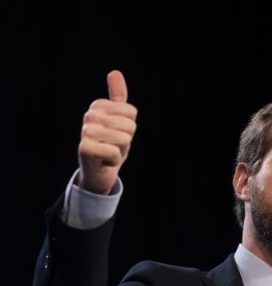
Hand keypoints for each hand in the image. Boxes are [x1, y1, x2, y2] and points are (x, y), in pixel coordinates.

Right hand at [77, 70, 137, 193]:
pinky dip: (113, 161)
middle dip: (126, 140)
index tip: (116, 133)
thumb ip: (118, 97)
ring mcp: (85, 132)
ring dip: (121, 151)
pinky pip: (114, 152)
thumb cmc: (111, 144)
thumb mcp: (119, 120)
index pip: (131, 112)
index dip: (130, 127)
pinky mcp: (84, 148)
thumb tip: (115, 72)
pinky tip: (104, 161)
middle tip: (113, 145)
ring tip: (109, 152)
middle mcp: (89, 116)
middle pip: (129, 126)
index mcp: (98, 106)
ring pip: (124, 139)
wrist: (98, 171)